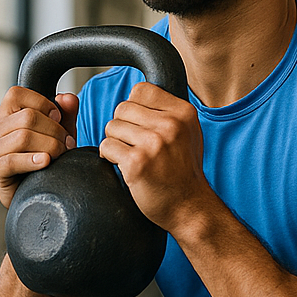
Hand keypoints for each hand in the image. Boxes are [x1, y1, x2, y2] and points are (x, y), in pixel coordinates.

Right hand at [0, 87, 77, 207]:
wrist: (35, 196)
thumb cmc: (44, 162)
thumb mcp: (57, 134)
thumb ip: (64, 114)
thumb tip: (68, 98)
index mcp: (2, 117)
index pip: (16, 94)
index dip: (43, 103)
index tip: (58, 118)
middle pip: (27, 117)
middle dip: (54, 130)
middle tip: (68, 144)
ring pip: (23, 136)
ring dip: (50, 146)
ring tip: (60, 156)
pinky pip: (12, 161)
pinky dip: (32, 161)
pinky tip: (45, 162)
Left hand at [98, 82, 210, 234]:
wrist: (189, 207)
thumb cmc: (184, 171)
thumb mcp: (188, 132)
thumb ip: (167, 111)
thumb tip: (136, 94)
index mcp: (183, 112)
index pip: (141, 90)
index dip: (134, 108)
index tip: (139, 126)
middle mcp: (170, 125)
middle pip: (122, 108)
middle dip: (122, 126)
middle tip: (133, 144)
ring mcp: (154, 144)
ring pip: (112, 127)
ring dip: (115, 142)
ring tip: (130, 156)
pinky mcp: (137, 163)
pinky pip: (106, 146)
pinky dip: (109, 157)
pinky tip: (124, 166)